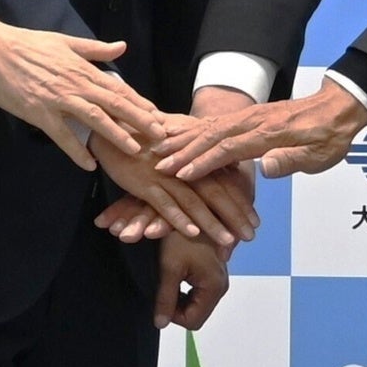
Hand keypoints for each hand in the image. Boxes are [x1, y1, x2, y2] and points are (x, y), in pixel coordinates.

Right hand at [0, 20, 163, 166]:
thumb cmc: (27, 43)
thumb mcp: (65, 41)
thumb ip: (95, 49)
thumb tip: (122, 47)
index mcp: (82, 68)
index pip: (118, 87)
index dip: (140, 103)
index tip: (158, 115)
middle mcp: (75, 84)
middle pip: (114, 104)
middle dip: (139, 120)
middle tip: (161, 136)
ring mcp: (57, 99)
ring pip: (95, 118)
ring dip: (116, 135)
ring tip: (135, 150)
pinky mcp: (38, 112)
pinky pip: (61, 135)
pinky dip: (76, 151)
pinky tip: (89, 165)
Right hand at [94, 134, 242, 244]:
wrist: (112, 124)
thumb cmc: (145, 134)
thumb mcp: (176, 137)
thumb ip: (199, 152)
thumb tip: (224, 161)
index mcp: (194, 155)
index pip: (223, 180)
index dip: (240, 200)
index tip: (255, 220)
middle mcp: (184, 165)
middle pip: (215, 192)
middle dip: (234, 216)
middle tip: (250, 236)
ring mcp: (164, 174)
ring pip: (194, 201)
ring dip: (212, 223)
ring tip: (228, 242)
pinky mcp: (144, 182)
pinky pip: (164, 204)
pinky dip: (178, 219)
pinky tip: (193, 234)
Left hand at [153, 232, 230, 331]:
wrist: (194, 206)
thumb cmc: (181, 234)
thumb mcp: (169, 268)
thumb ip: (165, 298)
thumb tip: (160, 324)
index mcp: (214, 287)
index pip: (192, 321)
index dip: (172, 315)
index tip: (159, 297)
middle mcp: (221, 285)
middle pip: (196, 314)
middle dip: (176, 306)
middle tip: (161, 287)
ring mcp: (218, 278)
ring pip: (196, 303)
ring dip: (179, 296)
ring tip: (167, 277)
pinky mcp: (213, 271)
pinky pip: (198, 291)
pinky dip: (184, 287)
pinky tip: (175, 272)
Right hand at [165, 80, 366, 181]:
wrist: (339, 107)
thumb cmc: (330, 136)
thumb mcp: (318, 156)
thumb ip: (289, 161)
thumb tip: (265, 168)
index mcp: (269, 134)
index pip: (229, 149)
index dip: (204, 162)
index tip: (182, 175)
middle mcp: (254, 121)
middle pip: (212, 135)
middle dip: (184, 150)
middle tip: (159, 163)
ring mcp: (251, 116)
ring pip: (211, 126)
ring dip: (185, 139)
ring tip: (160, 148)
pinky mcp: (251, 116)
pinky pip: (218, 122)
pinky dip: (196, 130)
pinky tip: (182, 136)